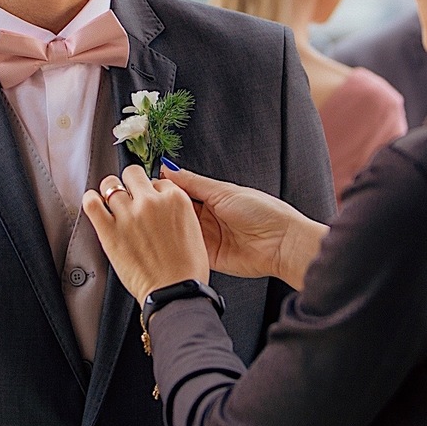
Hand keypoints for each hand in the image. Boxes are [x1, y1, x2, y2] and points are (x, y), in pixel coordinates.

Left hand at [83, 165, 209, 305]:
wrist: (174, 291)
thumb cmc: (186, 269)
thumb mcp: (193, 229)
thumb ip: (176, 211)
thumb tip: (162, 204)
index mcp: (176, 199)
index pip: (158, 181)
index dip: (153, 191)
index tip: (150, 202)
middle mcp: (151, 201)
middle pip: (133, 174)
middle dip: (132, 184)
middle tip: (131, 196)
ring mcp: (128, 214)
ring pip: (111, 184)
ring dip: (111, 190)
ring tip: (111, 200)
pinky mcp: (109, 230)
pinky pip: (92, 203)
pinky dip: (91, 199)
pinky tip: (95, 203)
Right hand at [162, 167, 328, 289]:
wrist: (281, 243)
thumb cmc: (263, 212)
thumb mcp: (223, 191)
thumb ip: (194, 182)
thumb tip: (170, 168)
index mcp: (213, 197)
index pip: (182, 191)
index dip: (165, 188)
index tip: (146, 185)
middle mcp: (209, 217)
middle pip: (177, 212)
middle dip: (162, 209)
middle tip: (144, 205)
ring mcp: (208, 237)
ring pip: (179, 231)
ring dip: (166, 229)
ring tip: (148, 223)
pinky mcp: (209, 256)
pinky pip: (187, 250)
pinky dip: (176, 247)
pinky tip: (163, 242)